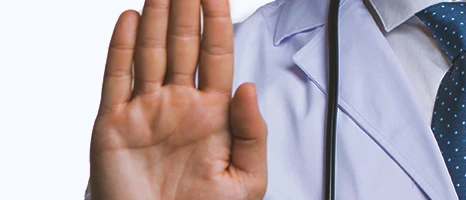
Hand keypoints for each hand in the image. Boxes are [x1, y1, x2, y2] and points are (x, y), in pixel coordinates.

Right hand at [89, 0, 266, 198]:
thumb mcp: (245, 179)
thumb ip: (252, 133)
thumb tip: (248, 86)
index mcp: (214, 116)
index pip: (217, 57)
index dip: (217, 24)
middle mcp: (179, 106)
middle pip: (182, 46)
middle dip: (184, 12)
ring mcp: (146, 111)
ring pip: (150, 53)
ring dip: (155, 19)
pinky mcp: (115, 124)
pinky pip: (117, 78)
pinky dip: (121, 47)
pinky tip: (129, 20)